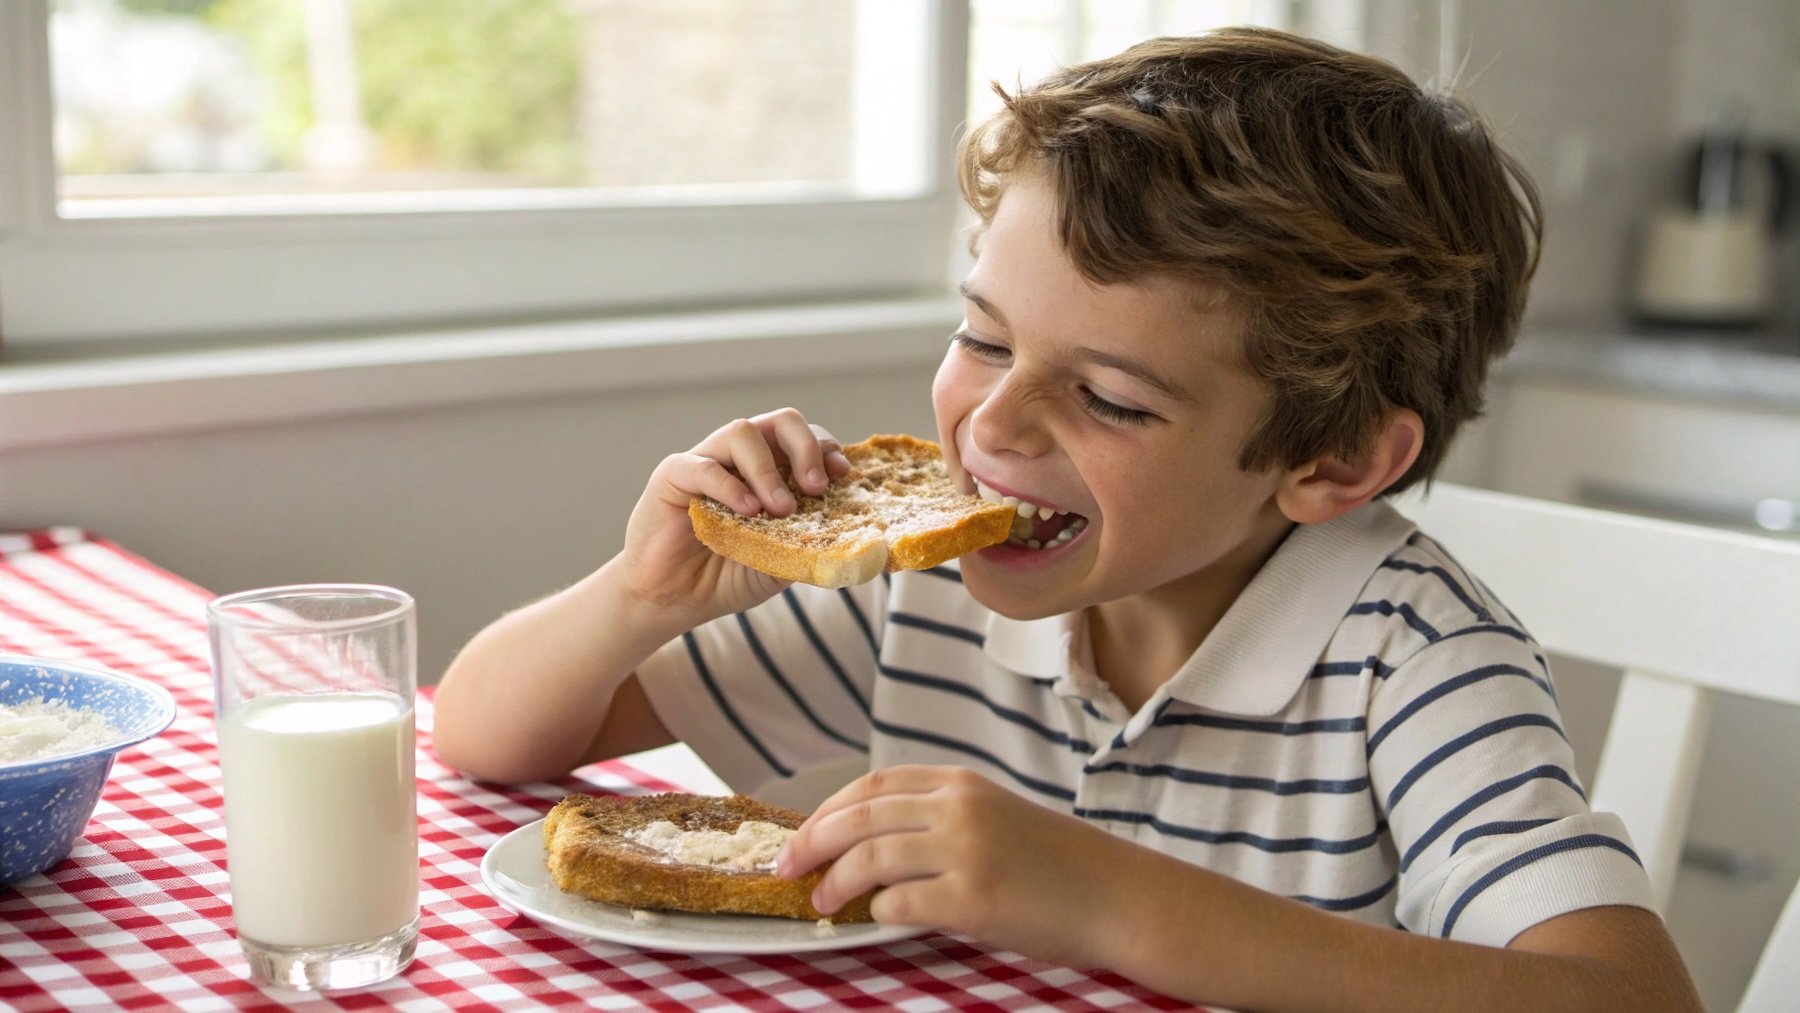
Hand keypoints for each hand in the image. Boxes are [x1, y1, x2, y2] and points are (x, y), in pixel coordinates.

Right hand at [615, 408, 851, 623]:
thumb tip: (854, 544)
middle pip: (780, 421)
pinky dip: (730, 485)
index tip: (841, 476)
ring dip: (768, 469)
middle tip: (816, 486)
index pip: (804, 439)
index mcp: (770, 471)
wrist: (674, 601)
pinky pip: (703, 465)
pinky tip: (747, 510)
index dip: (826, 449)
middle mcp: (740, 459)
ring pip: (742, 431)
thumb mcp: (781, 564)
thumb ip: (810, 546)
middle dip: (806, 447)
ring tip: (779, 508)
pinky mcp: (673, 475)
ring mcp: (706, 461)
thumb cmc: (727, 577)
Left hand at [775, 765, 1131, 965]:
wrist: (1117, 895)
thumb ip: (939, 820)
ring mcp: (966, 851)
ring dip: (834, 883)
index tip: (802, 834)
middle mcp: (959, 808)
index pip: (873, 784)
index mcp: (962, 783)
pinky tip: (873, 920)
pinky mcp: (972, 898)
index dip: (827, 809)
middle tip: (784, 868)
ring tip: (820, 904)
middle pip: (859, 816)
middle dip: (811, 842)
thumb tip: (867, 846)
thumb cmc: (1059, 865)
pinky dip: (876, 912)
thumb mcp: (996, 818)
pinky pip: (899, 902)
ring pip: (869, 858)